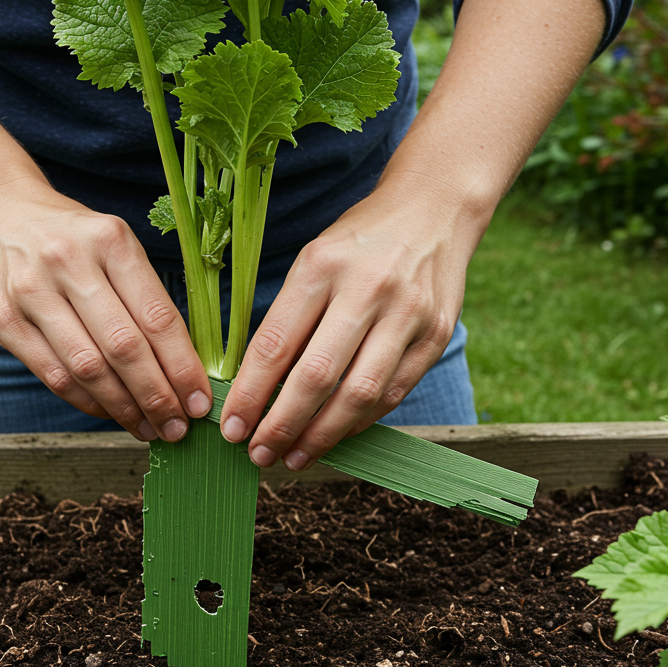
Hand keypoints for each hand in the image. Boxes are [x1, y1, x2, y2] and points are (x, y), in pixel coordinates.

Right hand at [0, 178, 211, 441]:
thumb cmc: (72, 238)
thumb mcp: (115, 245)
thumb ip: (145, 297)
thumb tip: (183, 368)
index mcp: (110, 240)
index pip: (156, 316)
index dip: (182, 367)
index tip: (199, 401)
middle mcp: (68, 262)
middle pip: (123, 347)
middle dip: (157, 396)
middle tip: (178, 427)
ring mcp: (31, 291)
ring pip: (87, 367)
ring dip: (124, 407)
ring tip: (149, 428)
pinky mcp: (3, 320)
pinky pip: (53, 374)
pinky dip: (87, 402)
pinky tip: (111, 413)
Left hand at [218, 183, 479, 468]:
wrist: (435, 208)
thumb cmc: (359, 241)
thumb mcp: (313, 260)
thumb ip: (288, 318)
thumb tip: (252, 388)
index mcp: (322, 266)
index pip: (276, 344)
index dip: (249, 394)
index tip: (230, 427)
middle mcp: (367, 289)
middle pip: (316, 376)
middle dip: (281, 425)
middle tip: (257, 454)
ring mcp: (408, 313)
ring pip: (359, 394)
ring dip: (321, 435)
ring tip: (293, 458)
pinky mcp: (437, 334)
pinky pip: (392, 392)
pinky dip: (359, 421)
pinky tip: (334, 435)